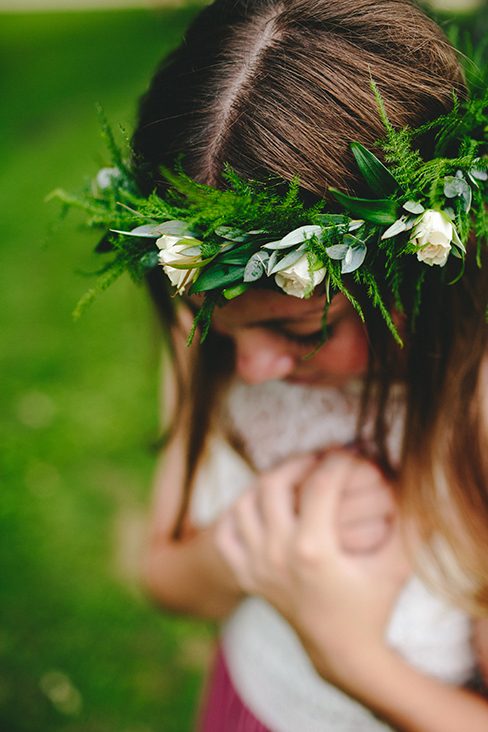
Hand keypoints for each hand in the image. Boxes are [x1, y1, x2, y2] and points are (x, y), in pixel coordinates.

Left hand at [215, 450, 409, 684]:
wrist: (342, 653)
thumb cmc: (372, 606)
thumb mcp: (396, 566)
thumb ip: (408, 524)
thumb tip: (410, 483)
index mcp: (313, 550)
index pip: (321, 483)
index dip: (339, 461)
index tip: (351, 456)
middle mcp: (277, 555)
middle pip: (274, 483)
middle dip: (299, 462)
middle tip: (318, 460)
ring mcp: (256, 566)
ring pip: (243, 503)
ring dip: (265, 483)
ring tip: (290, 477)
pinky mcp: (247, 576)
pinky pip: (225, 534)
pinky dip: (237, 515)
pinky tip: (260, 507)